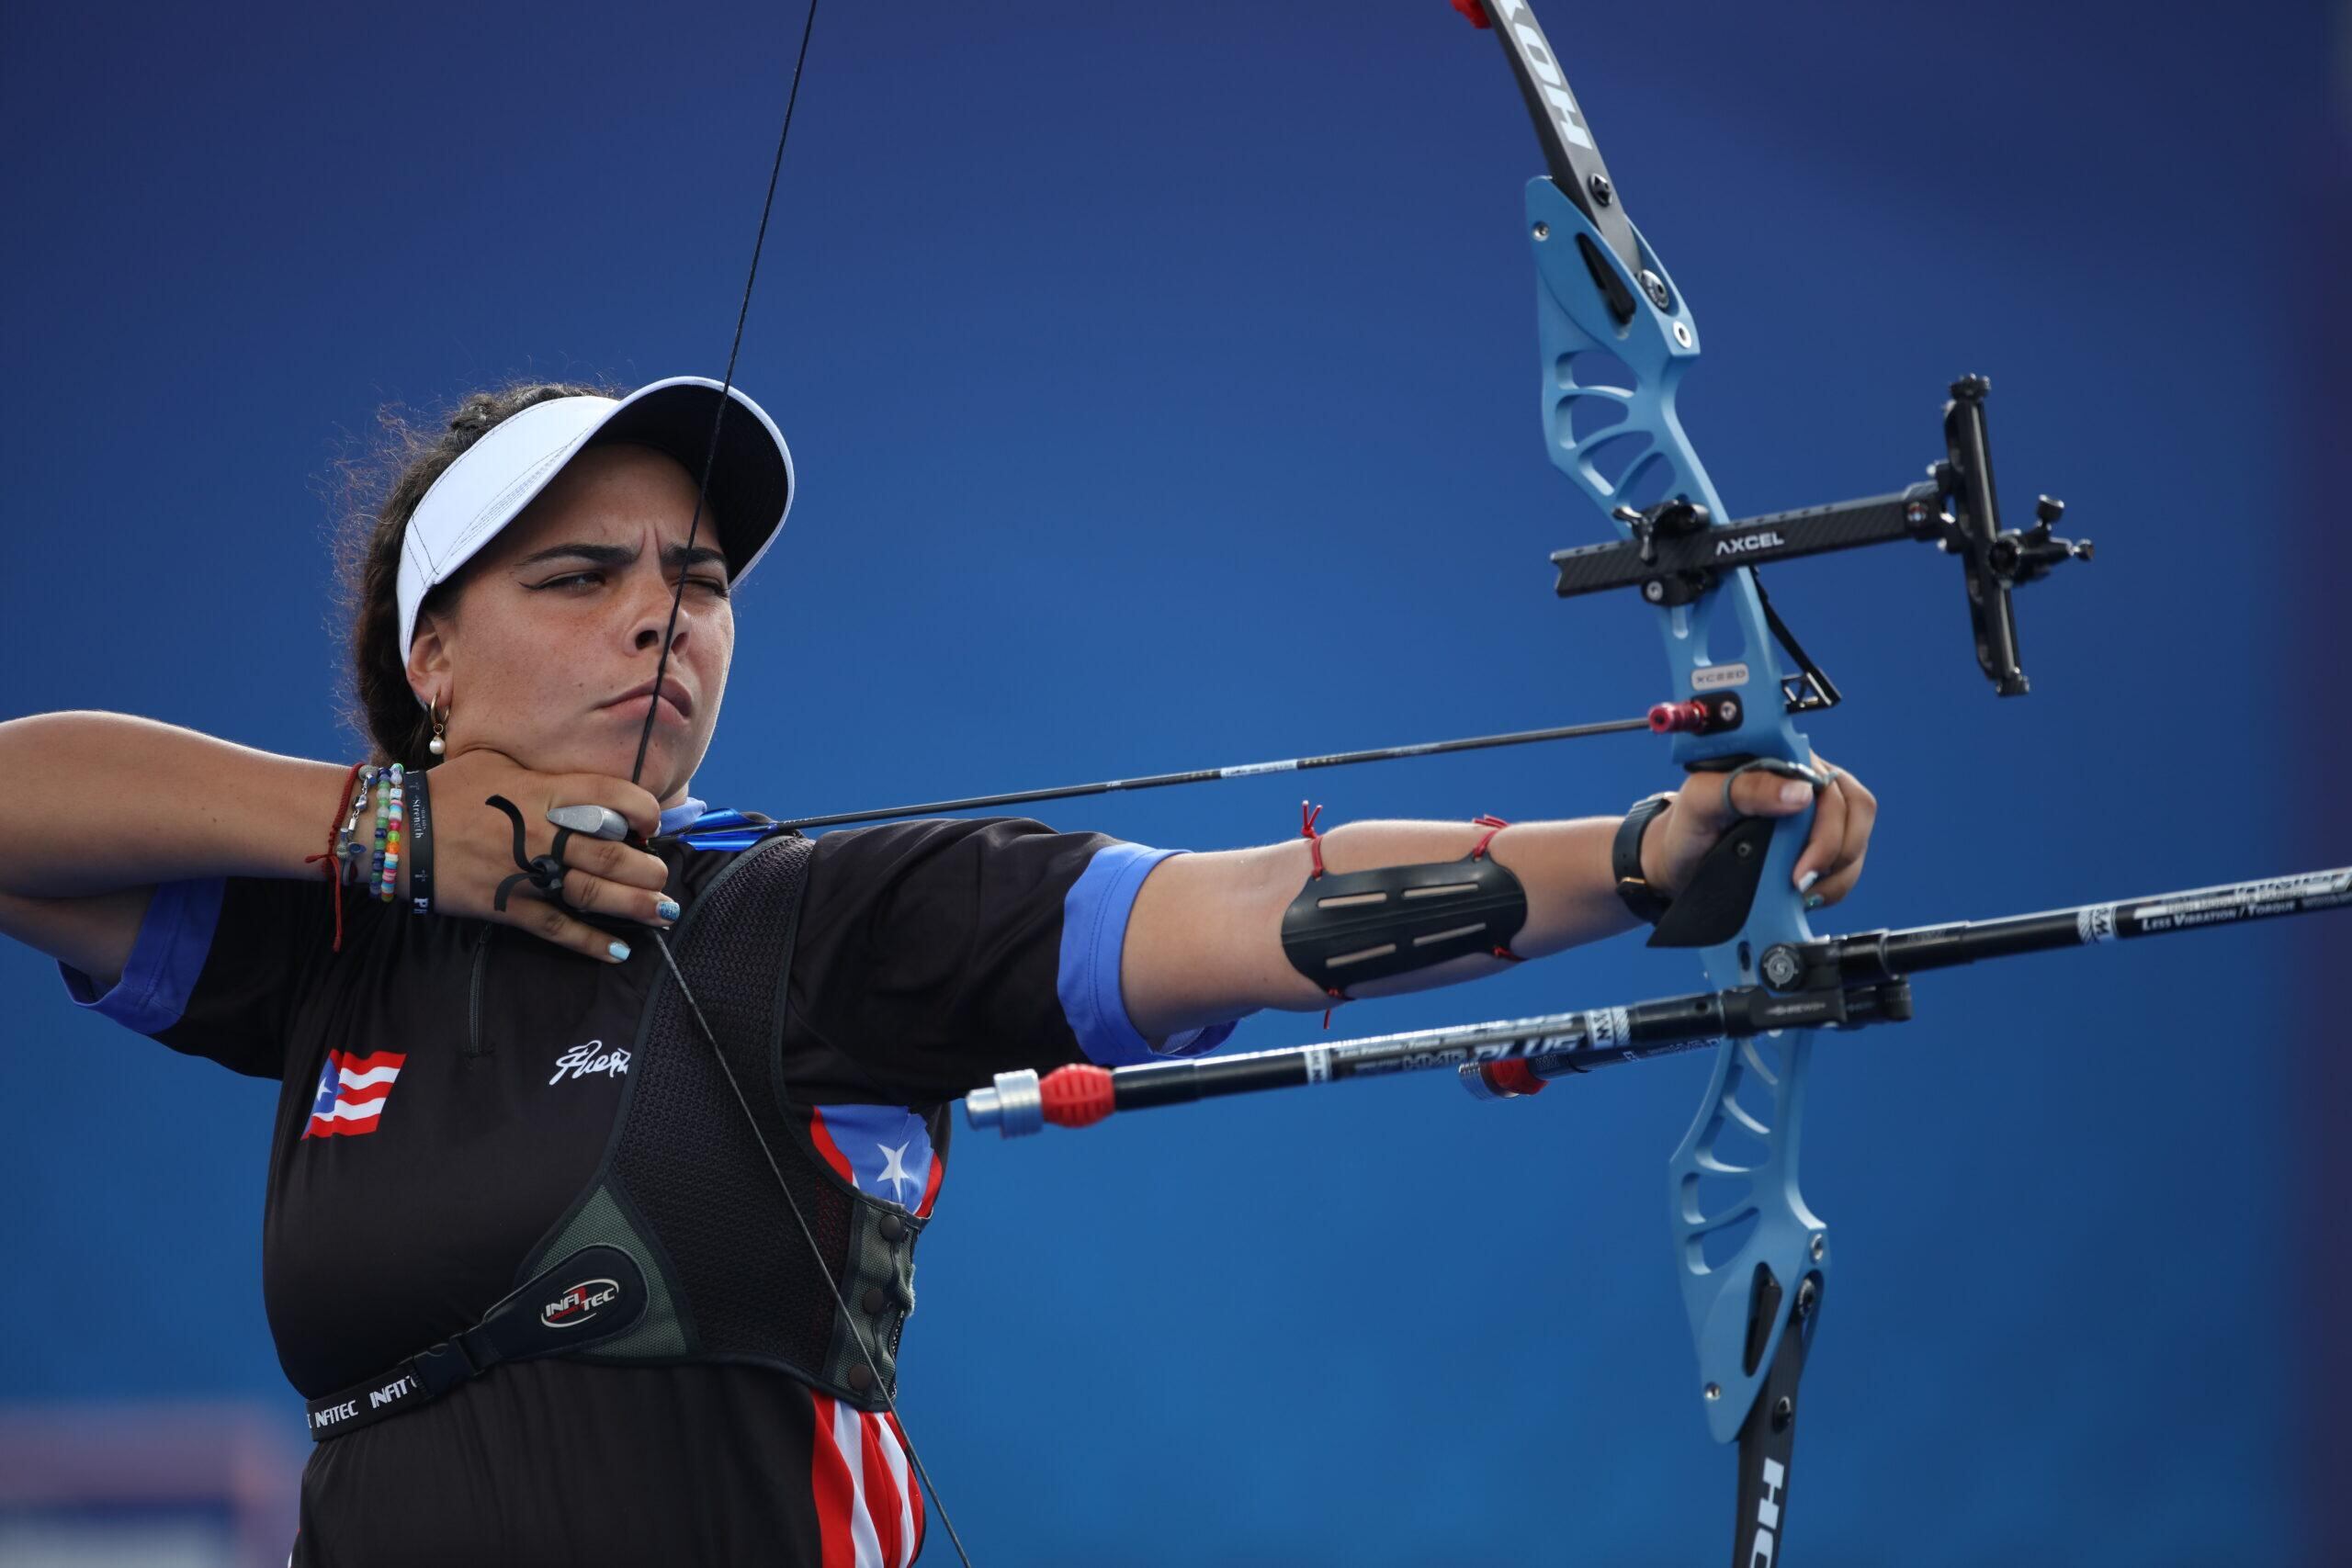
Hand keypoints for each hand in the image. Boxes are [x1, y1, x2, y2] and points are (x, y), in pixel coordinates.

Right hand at [414, 750, 673, 960]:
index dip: (644, 812)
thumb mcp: (501, 761)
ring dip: (634, 906)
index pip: (614, 797)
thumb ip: (546, 771)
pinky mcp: (507, 905)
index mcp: (545, 792)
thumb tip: (588, 782)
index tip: (653, 824)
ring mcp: (526, 872)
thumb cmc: (453, 790)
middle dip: (648, 870)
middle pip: (612, 854)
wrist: (399, 830)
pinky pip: (557, 928)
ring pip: (593, 893)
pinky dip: (590, 942)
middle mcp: (542, 833)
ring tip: (663, 913)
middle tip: (661, 877)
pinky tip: (619, 951)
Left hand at [1639, 754, 1876, 909]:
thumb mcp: (1701, 800)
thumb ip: (1745, 787)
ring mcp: (1815, 815)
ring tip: (1798, 890)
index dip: (1827, 822)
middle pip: (1854, 811)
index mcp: (1783, 759)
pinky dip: (1832, 885)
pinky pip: (1847, 864)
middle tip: (1798, 881)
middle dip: (1831, 853)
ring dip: (1835, 872)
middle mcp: (1806, 782)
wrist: (1676, 864)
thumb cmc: (1686, 826)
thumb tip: (1800, 792)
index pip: (1830, 782)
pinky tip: (1803, 894)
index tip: (1801, 857)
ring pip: (1855, 840)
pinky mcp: (1816, 845)